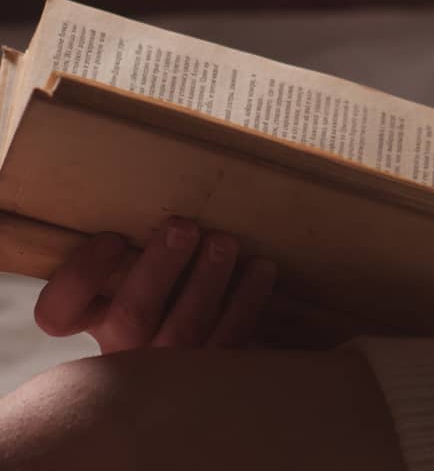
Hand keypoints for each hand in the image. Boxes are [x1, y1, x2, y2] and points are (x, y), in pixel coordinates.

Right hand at [34, 216, 278, 352]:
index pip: (58, 312)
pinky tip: (260, 268)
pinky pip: (230, 340)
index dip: (80, 276)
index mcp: (97, 318)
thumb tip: (161, 174)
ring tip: (224, 242)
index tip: (110, 237)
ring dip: (208, 281)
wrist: (193, 366)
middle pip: (131, 315)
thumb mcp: (137, 275)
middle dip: (159, 267)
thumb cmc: (168, 292)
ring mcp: (169, 369)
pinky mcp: (212, 373)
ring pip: (185, 330)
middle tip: (182, 226)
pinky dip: (247, 301)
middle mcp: (126, 350)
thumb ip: (138, 243)